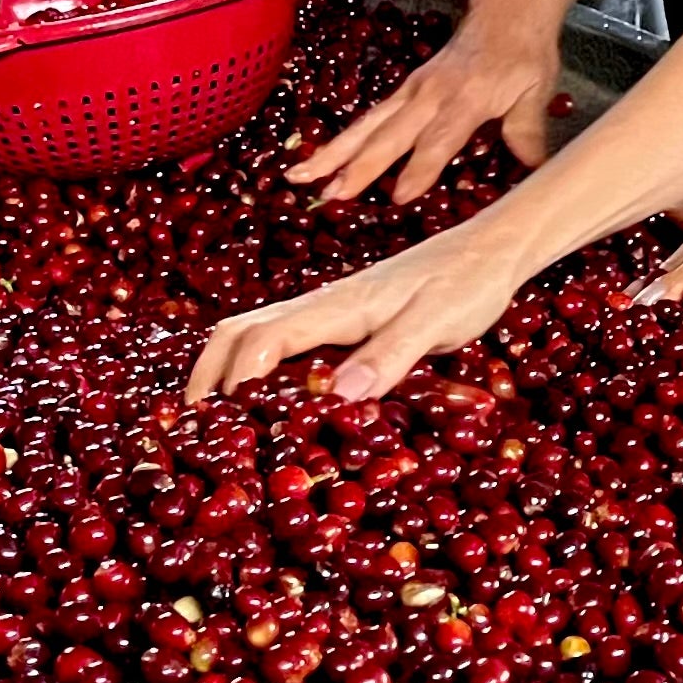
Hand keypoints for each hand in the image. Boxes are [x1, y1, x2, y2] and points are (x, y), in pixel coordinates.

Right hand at [184, 215, 544, 406]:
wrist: (491, 251)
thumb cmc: (468, 282)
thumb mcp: (437, 320)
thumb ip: (392, 354)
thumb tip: (341, 395)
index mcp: (336, 306)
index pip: (263, 340)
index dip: (237, 383)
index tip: (226, 428)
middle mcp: (322, 307)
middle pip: (238, 332)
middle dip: (207, 376)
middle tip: (192, 430)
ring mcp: (330, 314)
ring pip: (255, 336)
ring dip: (227, 373)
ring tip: (216, 426)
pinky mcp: (345, 324)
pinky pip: (286, 346)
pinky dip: (261, 372)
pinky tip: (270, 407)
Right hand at [288, 5, 565, 204]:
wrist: (506, 11)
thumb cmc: (523, 53)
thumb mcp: (536, 90)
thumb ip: (527, 131)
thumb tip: (531, 171)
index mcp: (465, 97)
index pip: (439, 138)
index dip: (419, 167)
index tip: (399, 197)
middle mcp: (430, 94)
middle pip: (388, 134)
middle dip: (357, 166)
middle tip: (329, 196)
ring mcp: (413, 90)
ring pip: (367, 125)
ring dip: (333, 153)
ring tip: (299, 177)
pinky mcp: (405, 89)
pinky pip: (370, 117)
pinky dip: (343, 139)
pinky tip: (321, 159)